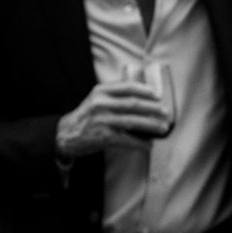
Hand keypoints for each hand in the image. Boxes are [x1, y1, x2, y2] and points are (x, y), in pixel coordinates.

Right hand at [56, 79, 170, 156]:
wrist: (66, 134)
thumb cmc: (87, 116)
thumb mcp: (96, 99)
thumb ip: (114, 96)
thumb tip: (143, 98)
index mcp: (100, 92)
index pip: (127, 87)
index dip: (145, 90)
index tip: (158, 95)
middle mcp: (100, 104)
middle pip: (133, 104)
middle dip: (153, 108)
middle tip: (165, 112)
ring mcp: (102, 120)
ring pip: (133, 121)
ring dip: (151, 125)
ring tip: (163, 128)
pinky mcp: (103, 136)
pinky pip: (127, 139)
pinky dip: (140, 143)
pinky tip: (149, 145)